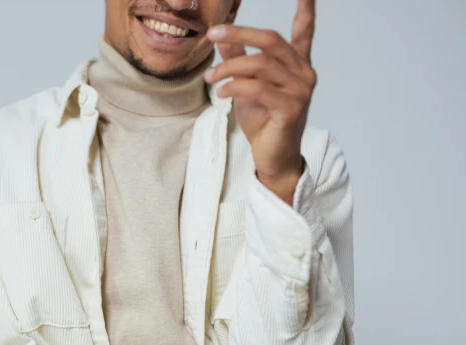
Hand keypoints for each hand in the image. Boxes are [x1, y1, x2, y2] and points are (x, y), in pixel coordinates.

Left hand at [203, 0, 316, 185]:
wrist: (273, 158)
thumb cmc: (263, 122)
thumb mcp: (246, 86)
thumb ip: (238, 59)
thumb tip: (223, 35)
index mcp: (297, 65)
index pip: (305, 32)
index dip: (306, 9)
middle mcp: (304, 74)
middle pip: (271, 41)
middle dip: (240, 33)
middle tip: (213, 34)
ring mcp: (300, 91)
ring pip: (260, 64)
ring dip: (229, 68)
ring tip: (210, 78)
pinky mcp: (290, 108)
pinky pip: (258, 88)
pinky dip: (234, 87)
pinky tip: (221, 93)